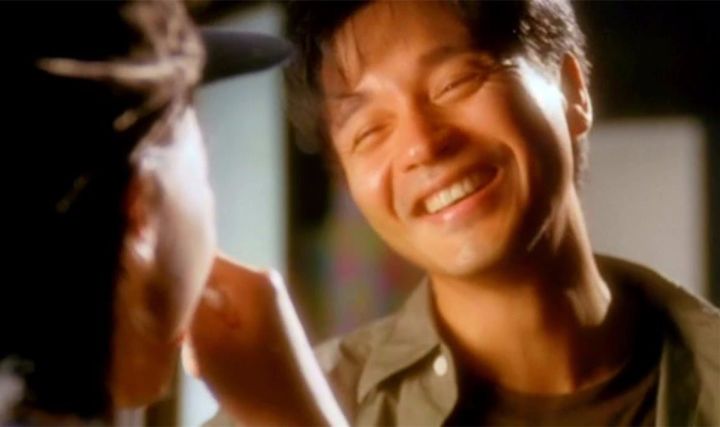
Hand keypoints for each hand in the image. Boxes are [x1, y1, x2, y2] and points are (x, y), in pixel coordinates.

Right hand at [183, 254, 346, 425]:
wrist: (301, 422)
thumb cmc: (258, 385)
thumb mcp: (209, 344)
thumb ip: (186, 305)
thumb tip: (169, 279)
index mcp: (253, 279)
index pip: (198, 256)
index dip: (173, 278)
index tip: (155, 306)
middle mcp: (261, 282)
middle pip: (204, 283)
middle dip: (188, 316)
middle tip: (188, 350)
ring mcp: (264, 304)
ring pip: (211, 308)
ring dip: (200, 337)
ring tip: (207, 368)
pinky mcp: (264, 325)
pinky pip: (227, 323)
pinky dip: (216, 344)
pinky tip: (218, 370)